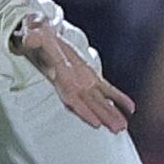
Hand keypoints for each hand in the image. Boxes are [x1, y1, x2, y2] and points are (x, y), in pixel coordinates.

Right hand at [15, 17, 135, 132]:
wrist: (40, 35)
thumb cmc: (37, 34)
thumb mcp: (35, 34)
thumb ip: (35, 38)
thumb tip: (32, 40)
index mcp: (58, 75)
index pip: (70, 98)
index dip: (83, 111)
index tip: (95, 123)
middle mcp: (71, 82)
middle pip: (87, 104)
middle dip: (102, 117)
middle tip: (117, 130)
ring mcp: (81, 81)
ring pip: (97, 101)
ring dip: (110, 113)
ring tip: (123, 127)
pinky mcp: (89, 75)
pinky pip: (106, 89)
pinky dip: (119, 98)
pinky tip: (131, 107)